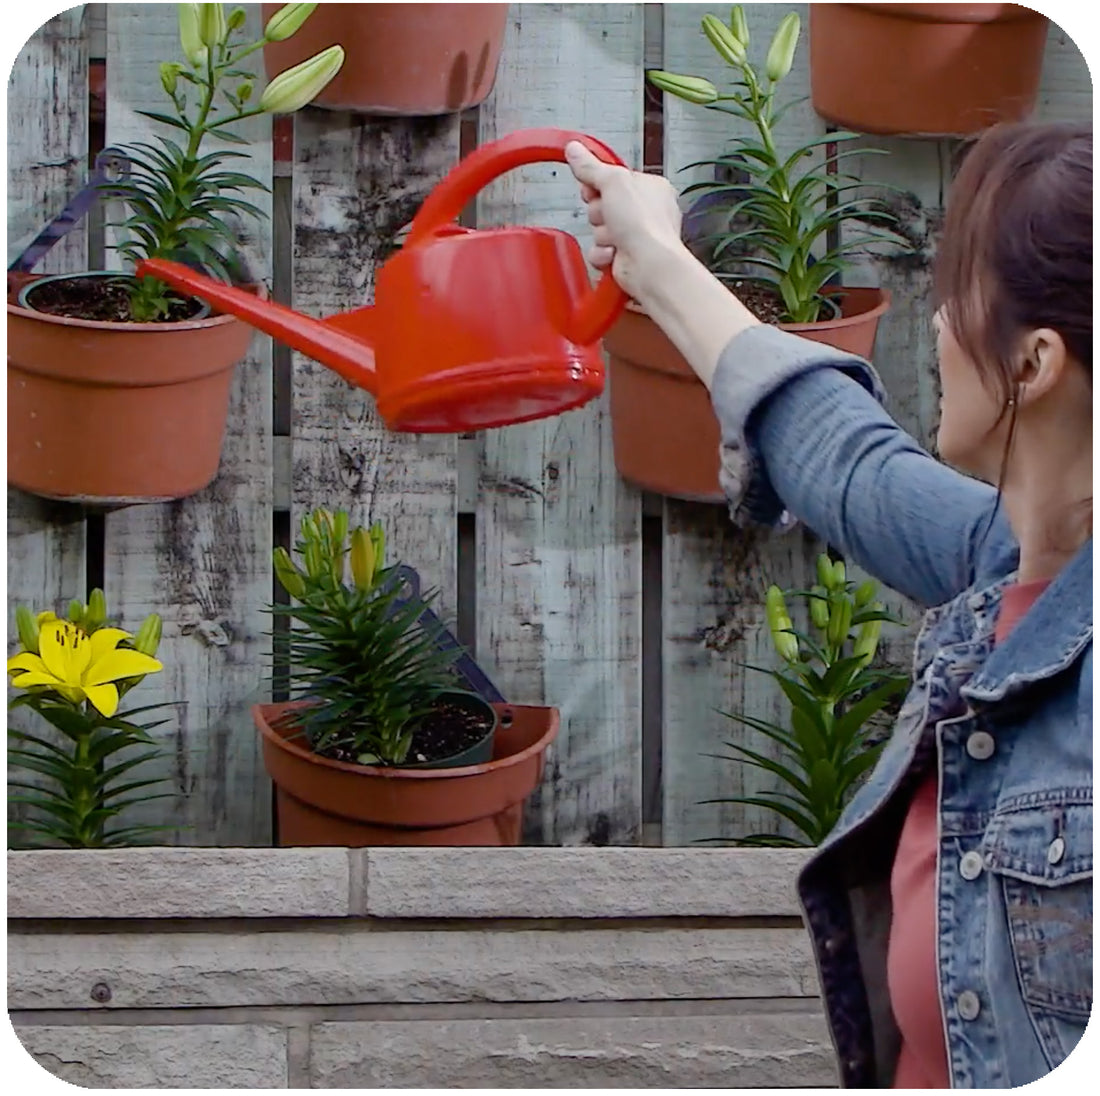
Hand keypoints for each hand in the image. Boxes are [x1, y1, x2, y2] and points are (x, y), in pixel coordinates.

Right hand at [564, 140, 685, 303]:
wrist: (648, 265)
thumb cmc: (644, 224)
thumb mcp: (613, 181)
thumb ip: (591, 167)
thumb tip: (574, 149)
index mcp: (649, 187)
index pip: (613, 179)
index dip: (598, 184)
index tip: (593, 188)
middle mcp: (645, 211)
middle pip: (603, 204)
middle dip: (599, 212)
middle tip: (609, 215)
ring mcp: (635, 236)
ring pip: (599, 229)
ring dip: (601, 234)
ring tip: (616, 237)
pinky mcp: (624, 258)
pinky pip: (599, 251)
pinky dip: (602, 254)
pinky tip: (613, 254)